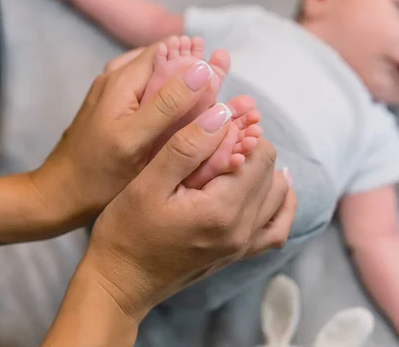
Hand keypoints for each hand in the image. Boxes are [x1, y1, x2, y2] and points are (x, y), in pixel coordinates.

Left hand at [31, 41, 222, 230]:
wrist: (59, 196)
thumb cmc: (96, 176)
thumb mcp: (134, 140)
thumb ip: (167, 104)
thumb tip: (202, 68)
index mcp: (120, 81)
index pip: (167, 50)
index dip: (196, 60)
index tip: (224, 77)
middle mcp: (113, 79)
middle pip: (161, 60)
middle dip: (191, 72)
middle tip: (220, 97)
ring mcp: (110, 93)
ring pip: (154, 76)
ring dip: (179, 86)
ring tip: (202, 108)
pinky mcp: (110, 110)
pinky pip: (144, 93)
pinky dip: (164, 99)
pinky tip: (176, 120)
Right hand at [84, 113, 295, 319]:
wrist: (119, 282)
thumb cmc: (125, 232)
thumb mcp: (147, 184)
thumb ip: (186, 148)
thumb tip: (221, 115)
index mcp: (222, 209)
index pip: (256, 154)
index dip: (238, 132)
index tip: (212, 125)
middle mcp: (242, 230)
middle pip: (268, 171)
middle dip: (248, 147)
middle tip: (215, 138)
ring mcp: (243, 246)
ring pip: (277, 195)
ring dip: (260, 169)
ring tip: (232, 156)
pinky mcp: (237, 254)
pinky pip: (276, 229)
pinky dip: (279, 204)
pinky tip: (270, 188)